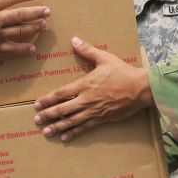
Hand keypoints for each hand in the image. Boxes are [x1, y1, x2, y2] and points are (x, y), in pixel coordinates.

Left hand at [33, 37, 152, 140]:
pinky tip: (65, 137)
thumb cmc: (123, 72)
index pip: (61, 93)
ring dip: (57, 126)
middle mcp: (86, 100)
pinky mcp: (102, 119)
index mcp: (84, 85)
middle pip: (62, 109)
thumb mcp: (104, 58)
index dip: (47, 99)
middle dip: (48, 114)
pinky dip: (74, 133)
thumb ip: (87, 50)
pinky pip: (84, 128)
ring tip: (46, 131)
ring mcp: (94, 111)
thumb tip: (74, 40)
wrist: (140, 89)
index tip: (37, 103)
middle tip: (36, 119)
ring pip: (71, 121)